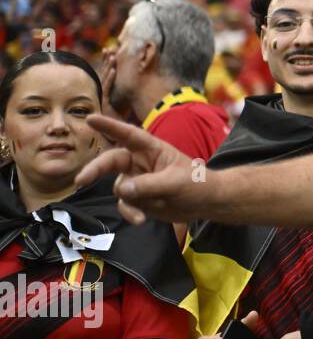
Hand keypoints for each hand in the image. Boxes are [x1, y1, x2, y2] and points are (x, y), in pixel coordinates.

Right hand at [75, 115, 205, 223]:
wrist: (205, 204)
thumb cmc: (196, 183)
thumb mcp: (176, 182)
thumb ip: (149, 184)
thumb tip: (121, 189)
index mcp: (151, 149)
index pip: (128, 134)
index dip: (109, 126)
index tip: (90, 118)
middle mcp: (139, 162)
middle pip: (111, 162)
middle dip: (95, 170)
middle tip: (80, 181)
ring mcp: (136, 181)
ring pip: (118, 188)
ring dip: (128, 201)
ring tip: (145, 212)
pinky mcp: (137, 198)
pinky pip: (125, 205)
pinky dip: (130, 212)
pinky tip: (141, 220)